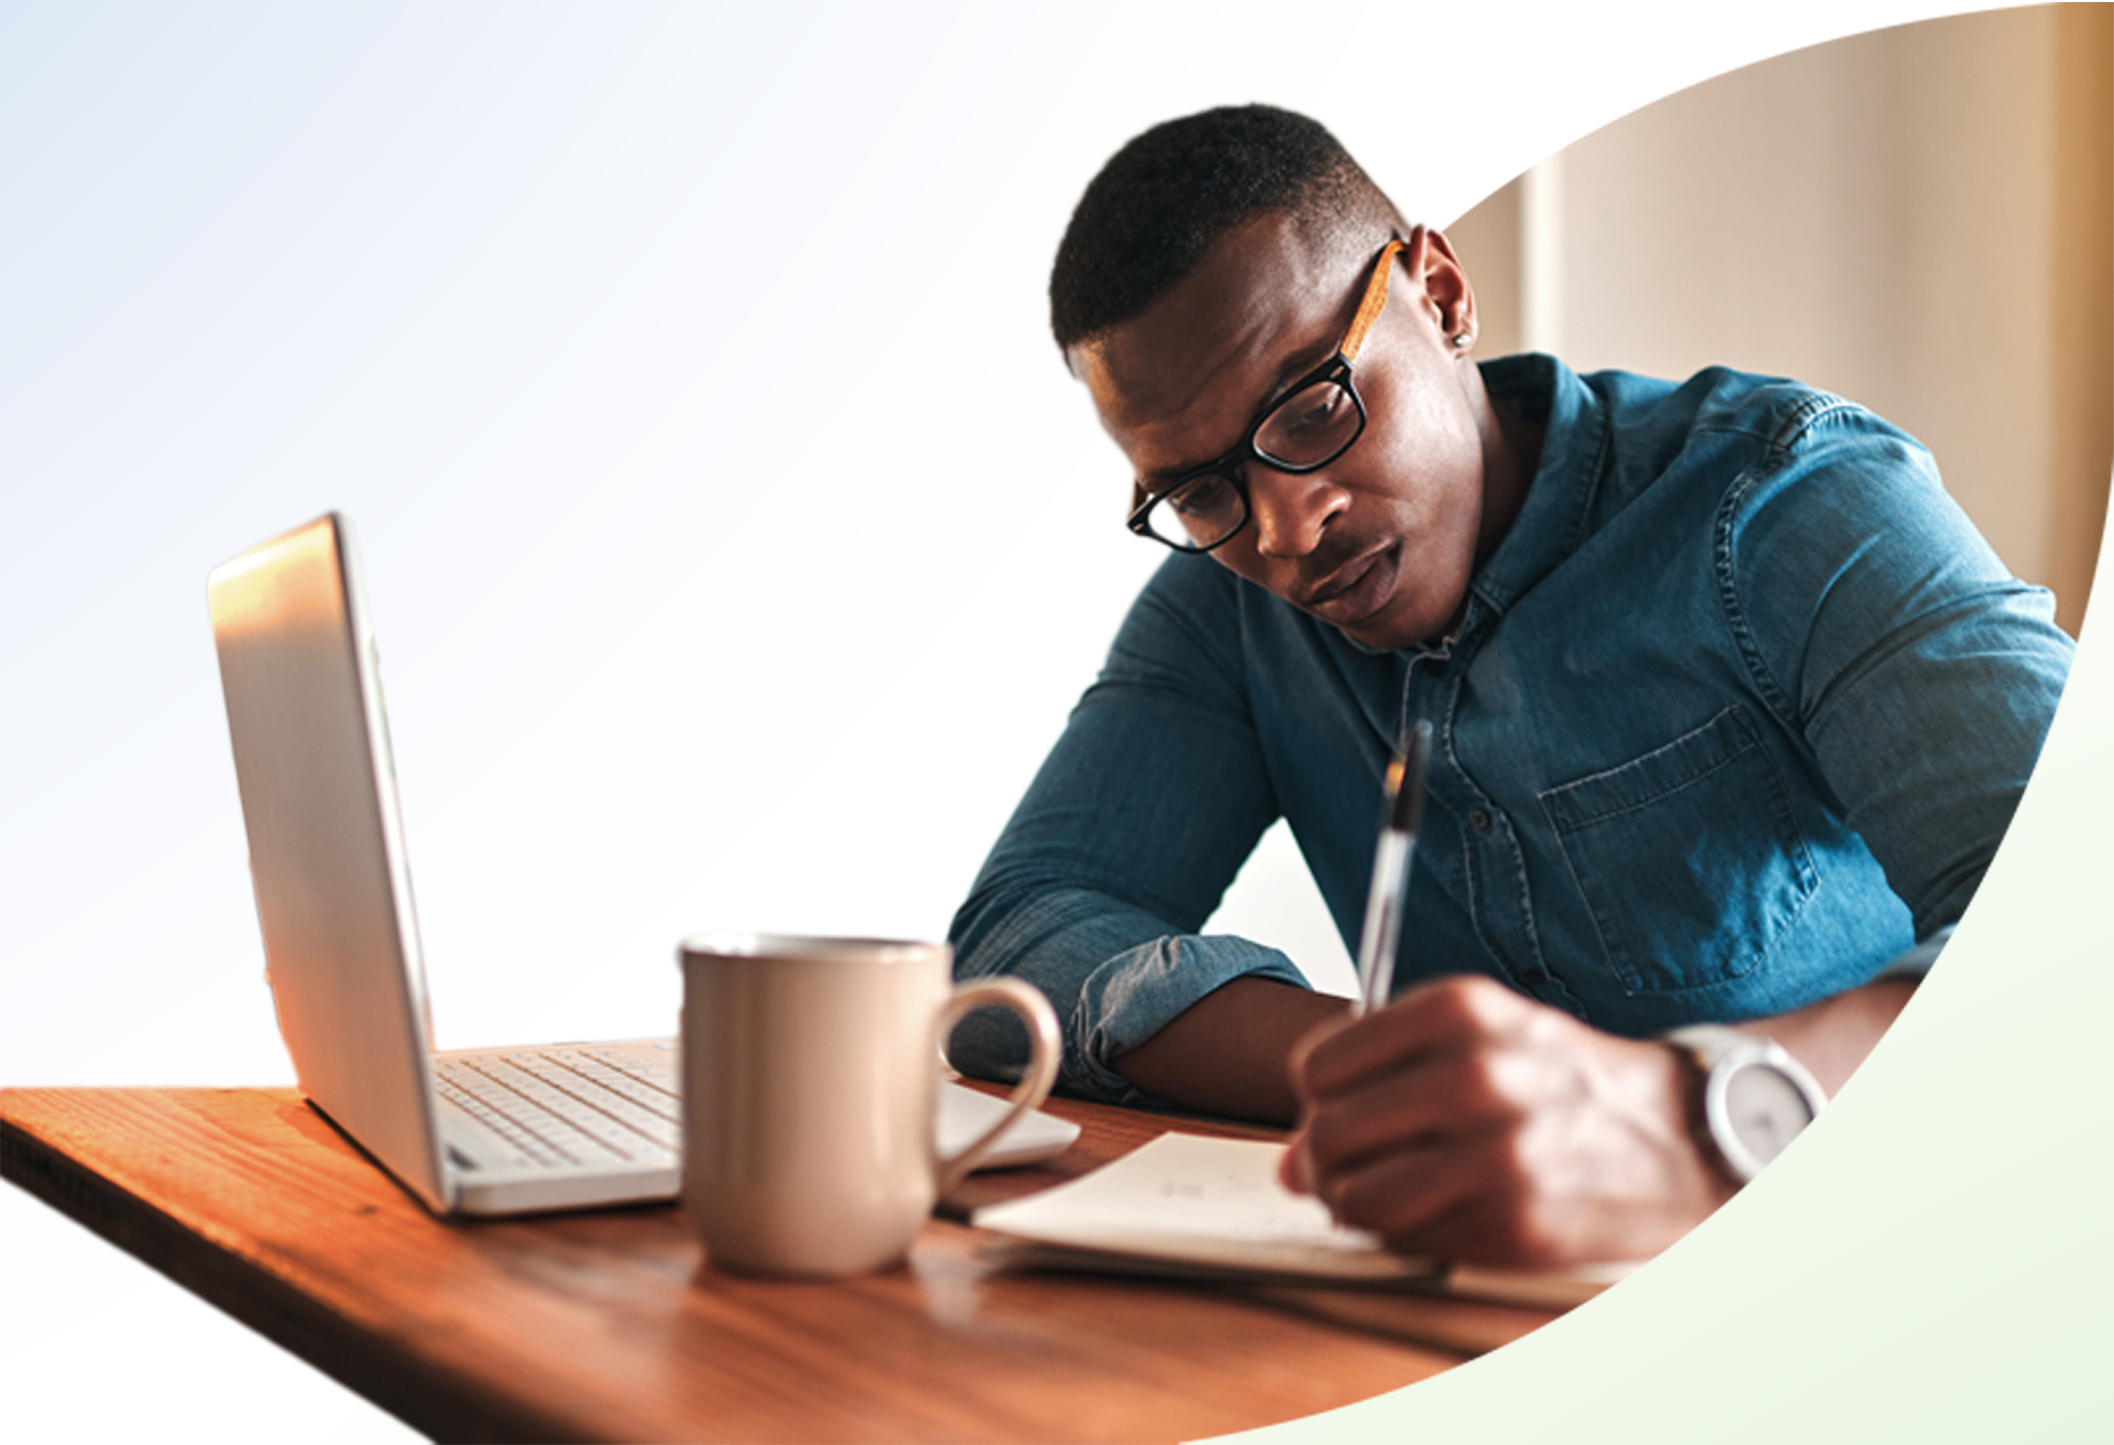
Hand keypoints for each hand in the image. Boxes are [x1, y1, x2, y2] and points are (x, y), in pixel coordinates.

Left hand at [1279, 975, 1733, 1266]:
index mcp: (1462, 1010)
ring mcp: (1496, 1154)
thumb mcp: (1481, 1035)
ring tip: (1388, 1192)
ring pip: (1356, 1197)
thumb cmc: (1561, 1082)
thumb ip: (1378, 1078)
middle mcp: (1477, 1075)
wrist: (1680, 1138)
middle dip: (1325, 1158)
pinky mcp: (1513, 1223)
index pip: (1319, 1065)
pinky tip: (1439, 1211)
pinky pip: (1406, 1241)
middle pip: (1328, 1134)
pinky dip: (1405, 1235)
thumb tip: (1289, 1164)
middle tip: (1351, 1163)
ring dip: (1356, 1204)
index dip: (1318, 1096)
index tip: (1342, 1104)